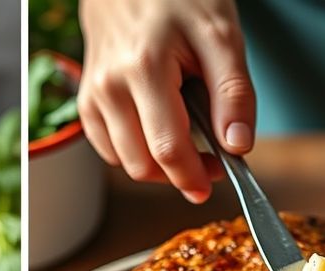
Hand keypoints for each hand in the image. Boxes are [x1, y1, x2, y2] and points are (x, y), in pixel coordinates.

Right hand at [77, 0, 254, 202]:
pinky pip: (110, 150)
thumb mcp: (221, 36)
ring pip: (125, 163)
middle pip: (143, 164)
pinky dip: (136, 153)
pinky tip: (157, 132)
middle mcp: (110, 88)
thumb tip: (238, 145)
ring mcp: (94, 96)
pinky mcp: (86, 102)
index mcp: (145, 69)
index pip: (167, 148)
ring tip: (186, 142)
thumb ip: (233, 92)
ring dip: (158, 166)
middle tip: (209, 161)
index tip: (215, 180)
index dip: (194, 176)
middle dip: (179, 174)